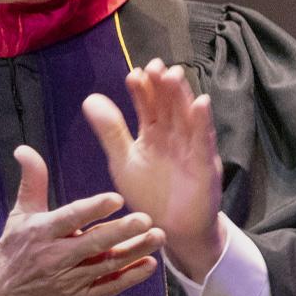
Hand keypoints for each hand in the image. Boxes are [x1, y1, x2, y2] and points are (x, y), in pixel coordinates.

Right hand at [0, 145, 164, 295]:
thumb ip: (32, 182)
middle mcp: (55, 257)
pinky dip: (129, 277)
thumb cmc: (15, 251)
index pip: (70, 218)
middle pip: (93, 243)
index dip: (93, 209)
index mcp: (41, 233)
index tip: (116, 198)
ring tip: (158, 236)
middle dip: (121, 231)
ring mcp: (69, 281)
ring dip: (134, 251)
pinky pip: (108, 287)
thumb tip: (25, 148)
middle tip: (146, 219)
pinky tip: (149, 264)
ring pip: (106, 265)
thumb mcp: (20, 216)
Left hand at [85, 58, 224, 281]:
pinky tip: (201, 103)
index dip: (142, 90)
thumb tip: (90, 98)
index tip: (133, 74)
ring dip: (182, 96)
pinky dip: (203, 122)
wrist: (172, 229)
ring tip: (173, 75)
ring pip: (187, 116)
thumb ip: (110, 131)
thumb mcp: (123, 161)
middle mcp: (174, 136)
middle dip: (162, 86)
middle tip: (154, 66)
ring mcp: (191, 148)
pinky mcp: (205, 164)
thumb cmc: (149, 194)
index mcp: (153, 134)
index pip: (148, 106)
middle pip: (168, 105)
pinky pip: (204, 140)